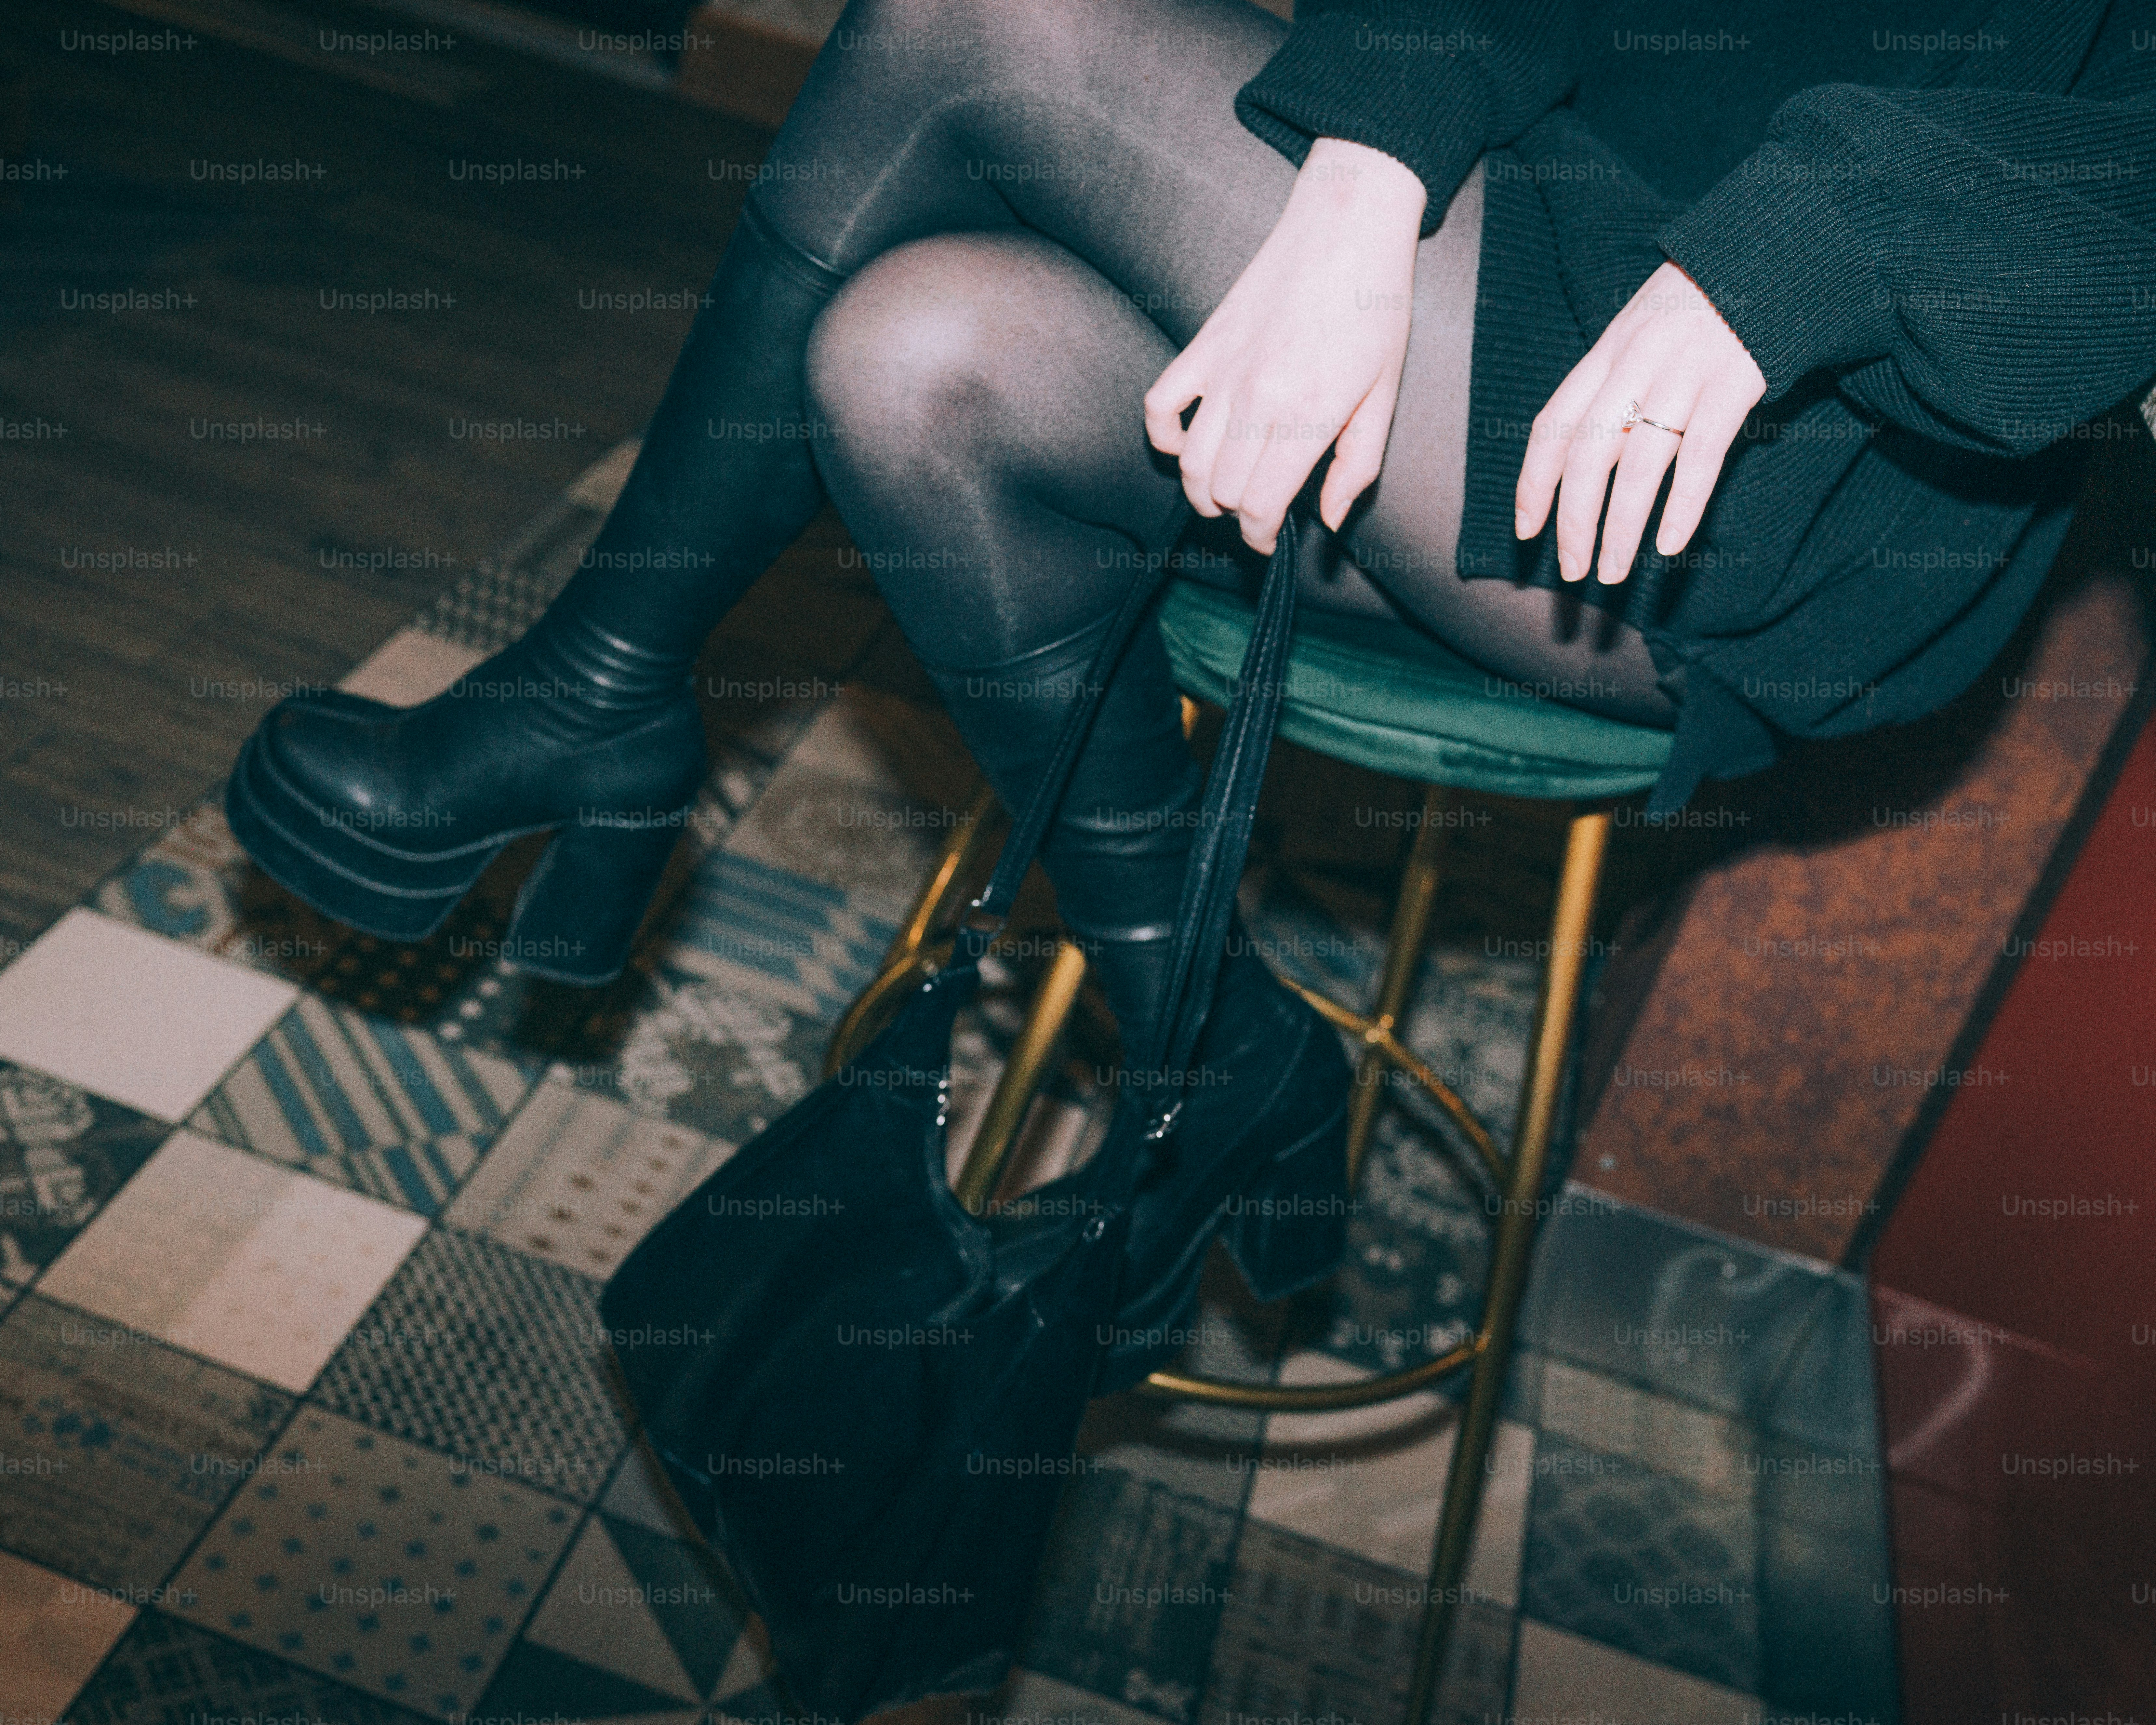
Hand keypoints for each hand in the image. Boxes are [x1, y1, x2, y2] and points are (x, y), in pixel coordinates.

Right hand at [1144, 137, 1426, 554]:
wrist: (1347, 230)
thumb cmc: (1374, 311)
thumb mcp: (1384, 397)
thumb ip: (1356, 467)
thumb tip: (1329, 521)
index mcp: (1306, 418)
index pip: (1258, 507)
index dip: (1261, 537)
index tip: (1271, 538)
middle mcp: (1256, 400)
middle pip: (1219, 492)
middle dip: (1236, 516)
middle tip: (1257, 511)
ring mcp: (1222, 373)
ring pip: (1187, 462)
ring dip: (1200, 490)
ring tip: (1224, 491)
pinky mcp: (1202, 346)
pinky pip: (1159, 405)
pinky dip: (1163, 436)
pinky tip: (1185, 444)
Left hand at [1514, 260, 1766, 583]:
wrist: (1776, 249)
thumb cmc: (1705, 303)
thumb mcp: (1642, 330)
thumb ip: (1614, 382)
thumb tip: (1588, 454)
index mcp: (1607, 351)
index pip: (1553, 426)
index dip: (1533, 484)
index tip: (1526, 532)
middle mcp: (1636, 362)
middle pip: (1587, 455)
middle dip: (1574, 522)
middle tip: (1573, 572)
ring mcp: (1685, 372)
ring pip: (1637, 465)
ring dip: (1620, 529)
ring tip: (1613, 572)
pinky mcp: (1735, 382)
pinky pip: (1701, 455)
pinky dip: (1682, 505)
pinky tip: (1668, 545)